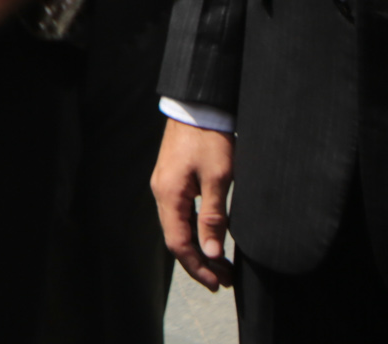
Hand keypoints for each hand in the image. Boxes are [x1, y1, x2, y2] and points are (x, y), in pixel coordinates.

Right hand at [151, 118, 236, 290]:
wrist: (198, 105)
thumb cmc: (210, 139)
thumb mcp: (218, 179)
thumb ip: (213, 218)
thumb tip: (211, 253)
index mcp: (169, 196)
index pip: (178, 243)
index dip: (197, 267)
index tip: (217, 283)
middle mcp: (162, 193)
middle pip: (176, 238)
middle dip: (200, 262)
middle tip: (225, 279)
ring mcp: (165, 186)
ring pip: (179, 227)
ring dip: (199, 247)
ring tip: (222, 264)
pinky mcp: (173, 179)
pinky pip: (181, 214)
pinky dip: (196, 230)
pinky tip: (211, 237)